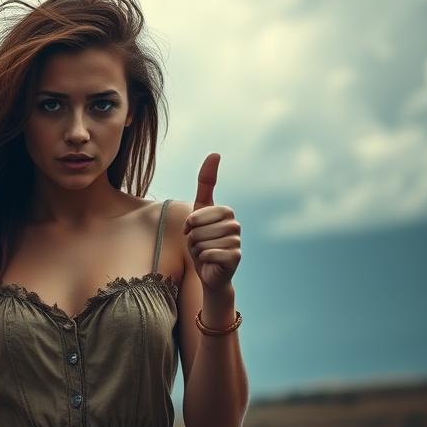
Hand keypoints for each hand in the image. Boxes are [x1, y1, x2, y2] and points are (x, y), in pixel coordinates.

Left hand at [182, 153, 240, 292]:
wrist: (209, 273)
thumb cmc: (202, 242)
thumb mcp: (199, 212)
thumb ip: (206, 184)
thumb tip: (216, 153)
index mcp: (225, 211)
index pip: (196, 214)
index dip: (189, 225)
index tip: (192, 230)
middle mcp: (235, 224)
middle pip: (198, 229)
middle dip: (192, 240)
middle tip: (199, 245)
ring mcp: (237, 240)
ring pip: (202, 242)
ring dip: (197, 250)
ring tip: (205, 253)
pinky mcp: (236, 256)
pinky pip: (208, 253)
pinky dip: (203, 259)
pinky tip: (210, 262)